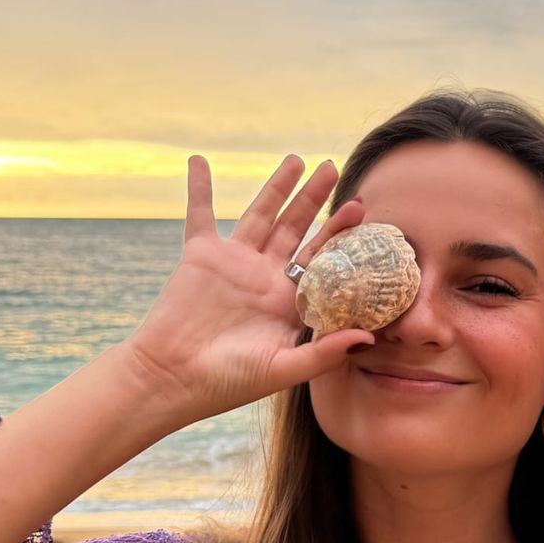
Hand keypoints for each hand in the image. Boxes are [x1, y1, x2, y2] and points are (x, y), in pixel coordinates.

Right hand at [117, 153, 374, 423]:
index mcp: (288, 300)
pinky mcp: (199, 256)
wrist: (174, 379)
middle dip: (314, 198)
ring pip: (260, 214)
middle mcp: (264, 276)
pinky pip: (200, 213)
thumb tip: (369, 338)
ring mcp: (233, 262)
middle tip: (332, 167)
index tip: (361, 208)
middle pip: (295, 228)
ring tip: (296, 160)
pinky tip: (200, 161)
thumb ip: (325, 353)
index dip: (339, 233)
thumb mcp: (283, 369)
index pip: (321, 258)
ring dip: (277, 186)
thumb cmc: (228, 382)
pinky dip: (200, 187)